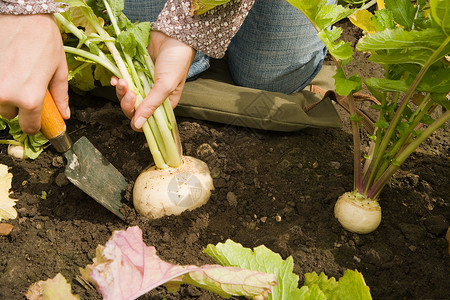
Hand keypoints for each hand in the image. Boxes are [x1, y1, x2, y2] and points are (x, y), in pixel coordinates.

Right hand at [0, 14, 68, 133]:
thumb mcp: (59, 69)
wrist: (21, 14)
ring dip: (6, 94)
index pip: (29, 127)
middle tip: (26, 84)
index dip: (35, 124)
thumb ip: (60, 96)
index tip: (37, 120)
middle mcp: (6, 95)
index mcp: (30, 98)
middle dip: (19, 104)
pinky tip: (6, 67)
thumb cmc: (43, 38)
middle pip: (10, 114)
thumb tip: (65, 114)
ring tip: (16, 73)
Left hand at [112, 30, 194, 130]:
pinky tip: (116, 77)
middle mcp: (152, 96)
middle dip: (127, 102)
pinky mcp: (133, 71)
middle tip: (129, 91)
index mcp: (164, 104)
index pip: (146, 120)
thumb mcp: (165, 86)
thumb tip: (138, 125)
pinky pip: (121, 81)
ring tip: (122, 80)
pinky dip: (116, 81)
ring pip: (125, 95)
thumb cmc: (176, 61)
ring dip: (120, 90)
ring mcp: (142, 83)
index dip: (137, 119)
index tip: (133, 110)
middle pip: (133, 109)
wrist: (173, 35)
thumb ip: (151, 106)